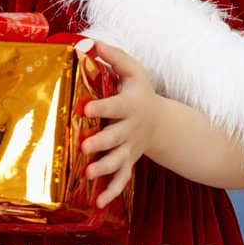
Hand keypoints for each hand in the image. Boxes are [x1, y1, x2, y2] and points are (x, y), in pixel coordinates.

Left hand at [80, 42, 160, 207]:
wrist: (159, 122)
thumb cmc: (139, 92)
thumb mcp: (132, 70)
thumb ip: (112, 56)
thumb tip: (87, 41)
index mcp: (129, 105)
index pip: (115, 105)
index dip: (102, 106)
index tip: (85, 106)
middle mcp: (130, 129)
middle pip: (115, 137)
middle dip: (100, 143)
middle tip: (84, 147)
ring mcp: (129, 149)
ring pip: (118, 161)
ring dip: (104, 169)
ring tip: (87, 174)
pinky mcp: (127, 163)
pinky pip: (121, 180)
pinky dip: (111, 192)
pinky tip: (97, 203)